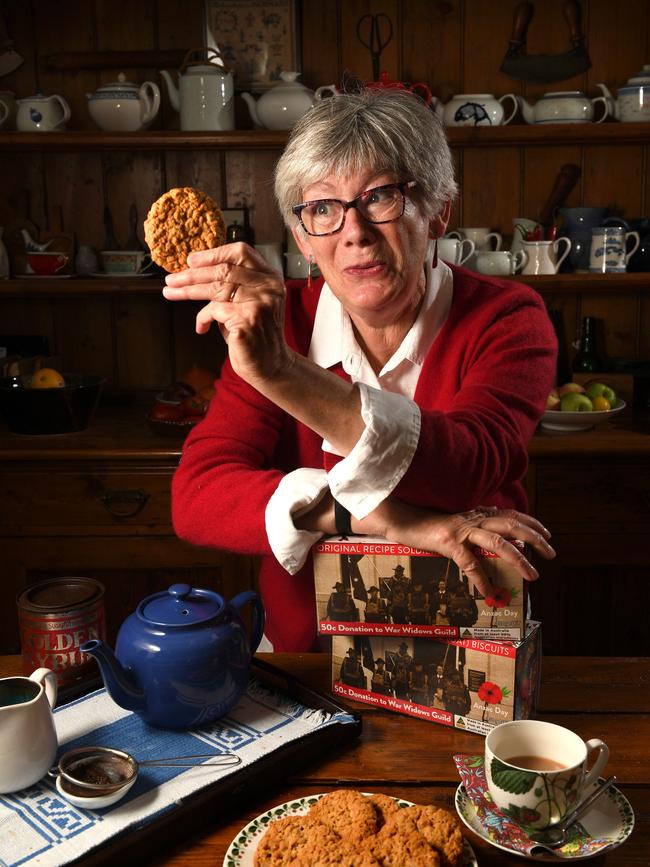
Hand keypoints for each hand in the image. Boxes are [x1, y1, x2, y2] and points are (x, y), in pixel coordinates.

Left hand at [162, 243, 291, 387]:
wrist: (270, 365)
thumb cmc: (254, 333)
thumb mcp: (247, 302)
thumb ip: (231, 285)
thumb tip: (194, 270)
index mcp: (270, 278)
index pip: (241, 252)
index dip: (214, 254)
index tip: (191, 260)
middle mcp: (269, 287)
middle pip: (224, 270)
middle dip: (192, 274)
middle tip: (171, 279)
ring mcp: (260, 304)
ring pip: (216, 288)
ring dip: (188, 291)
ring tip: (171, 293)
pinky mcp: (248, 321)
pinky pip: (215, 311)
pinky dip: (203, 318)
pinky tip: (202, 327)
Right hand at [360, 500, 554, 597]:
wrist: (400, 520)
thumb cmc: (426, 525)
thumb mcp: (455, 524)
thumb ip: (473, 529)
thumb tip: (495, 543)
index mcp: (475, 514)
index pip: (510, 514)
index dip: (531, 522)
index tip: (547, 534)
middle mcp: (472, 518)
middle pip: (511, 525)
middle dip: (535, 538)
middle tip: (551, 554)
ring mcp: (461, 529)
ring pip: (497, 542)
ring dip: (518, 559)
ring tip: (532, 575)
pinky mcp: (447, 542)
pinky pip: (470, 563)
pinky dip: (481, 579)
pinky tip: (488, 593)